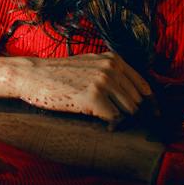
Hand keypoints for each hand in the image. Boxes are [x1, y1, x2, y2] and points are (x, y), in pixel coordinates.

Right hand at [0, 53, 151, 125]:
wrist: (32, 75)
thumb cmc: (58, 74)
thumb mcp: (89, 64)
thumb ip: (111, 73)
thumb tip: (134, 96)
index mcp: (112, 59)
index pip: (143, 85)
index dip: (149, 104)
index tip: (151, 117)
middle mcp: (110, 68)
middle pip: (137, 100)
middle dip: (131, 114)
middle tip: (118, 122)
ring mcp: (102, 81)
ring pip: (128, 110)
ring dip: (120, 119)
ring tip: (105, 121)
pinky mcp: (92, 97)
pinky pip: (114, 118)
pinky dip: (110, 124)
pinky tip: (99, 123)